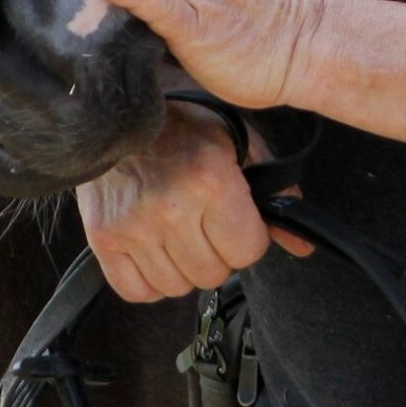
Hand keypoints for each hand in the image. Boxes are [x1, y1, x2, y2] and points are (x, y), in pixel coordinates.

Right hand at [77, 103, 310, 303]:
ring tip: (177, 233)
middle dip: (217, 254)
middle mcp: (171, 205)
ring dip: (183, 267)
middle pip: (213, 274)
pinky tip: (154, 250)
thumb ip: (274, 193)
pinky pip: (137, 291)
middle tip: (204, 225)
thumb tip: (302, 245)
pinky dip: (149, 280)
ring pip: (177, 287)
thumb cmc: (182, 128)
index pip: (248, 250)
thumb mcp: (237, 146)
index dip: (248, 238)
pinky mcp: (103, 237)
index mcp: (211, 179)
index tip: (236, 221)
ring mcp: (133, 224)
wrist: (116, 114)